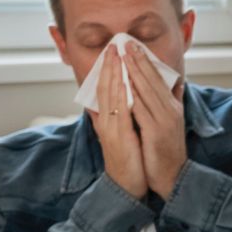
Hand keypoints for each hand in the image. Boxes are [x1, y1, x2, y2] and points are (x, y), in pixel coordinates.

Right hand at [90, 48, 146, 198]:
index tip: (113, 51)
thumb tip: (103, 106)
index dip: (108, 70)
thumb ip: (112, 120)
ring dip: (113, 74)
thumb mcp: (120, 136)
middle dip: (109, 66)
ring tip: (117, 55)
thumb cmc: (127, 161)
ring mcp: (110, 129)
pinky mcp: (118, 137)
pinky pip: (120, 113)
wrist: (127, 186)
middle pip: (104, 88)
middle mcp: (105, 121)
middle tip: (113, 45)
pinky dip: (121, 96)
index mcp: (107, 119)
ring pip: (109, 96)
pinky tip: (124, 83)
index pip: (105, 89)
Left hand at [124, 44, 187, 198]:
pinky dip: (133, 96)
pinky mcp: (156, 132)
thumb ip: (174, 101)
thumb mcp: (173, 122)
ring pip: (146, 91)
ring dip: (135, 72)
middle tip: (126, 43)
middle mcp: (170, 110)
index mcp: (172, 106)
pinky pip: (142, 111)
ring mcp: (164, 121)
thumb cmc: (168, 149)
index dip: (144, 61)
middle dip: (138, 61)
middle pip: (151, 80)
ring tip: (124, 56)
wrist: (173, 175)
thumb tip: (177, 83)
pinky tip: (125, 85)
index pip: (156, 79)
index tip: (133, 46)